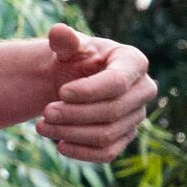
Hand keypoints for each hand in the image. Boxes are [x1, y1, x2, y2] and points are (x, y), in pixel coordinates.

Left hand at [37, 23, 153, 161]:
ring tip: (42, 127)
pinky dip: (82, 152)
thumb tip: (58, 33)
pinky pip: (107, 153)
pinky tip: (59, 145)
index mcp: (134, 62)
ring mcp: (137, 116)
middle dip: (75, 114)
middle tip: (45, 113)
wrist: (72, 81)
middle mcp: (144, 90)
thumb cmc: (74, 59)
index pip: (118, 82)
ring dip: (71, 133)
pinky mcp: (126, 138)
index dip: (89, 91)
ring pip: (107, 135)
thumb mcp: (69, 47)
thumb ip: (64, 40)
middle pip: (113, 111)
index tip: (61, 92)